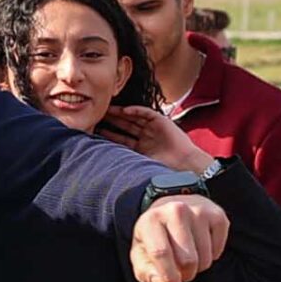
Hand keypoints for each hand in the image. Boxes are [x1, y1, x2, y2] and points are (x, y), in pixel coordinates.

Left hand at [98, 105, 217, 175]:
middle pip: (125, 126)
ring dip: (121, 113)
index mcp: (140, 148)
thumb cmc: (167, 170)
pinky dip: (137, 111)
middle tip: (96, 115)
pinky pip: (147, 113)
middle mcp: (145, 137)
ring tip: (107, 110)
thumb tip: (106, 172)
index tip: (94, 131)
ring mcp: (153, 128)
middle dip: (112, 120)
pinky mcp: (161, 121)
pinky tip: (126, 110)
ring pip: (133, 118)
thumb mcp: (142, 166)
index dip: (109, 134)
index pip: (121, 139)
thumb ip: (128, 164)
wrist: (186, 165)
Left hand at [129, 195, 227, 281]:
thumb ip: (149, 274)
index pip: (161, 253)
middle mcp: (176, 211)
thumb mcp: (142, 255)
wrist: (171, 208)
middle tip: (181, 272)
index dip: (169, 278)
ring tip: (189, 257)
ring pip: (205, 258)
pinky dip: (211, 256)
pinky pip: (218, 250)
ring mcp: (199, 211)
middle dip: (185, 275)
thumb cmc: (155, 238)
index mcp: (151, 220)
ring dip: (198, 267)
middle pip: (187, 260)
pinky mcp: (217, 215)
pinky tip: (200, 246)